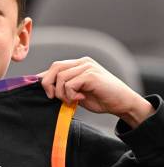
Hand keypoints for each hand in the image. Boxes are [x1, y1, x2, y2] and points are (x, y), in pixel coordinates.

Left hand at [38, 57, 154, 127]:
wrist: (122, 103)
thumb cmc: (102, 99)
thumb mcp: (78, 92)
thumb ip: (65, 87)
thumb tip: (47, 89)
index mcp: (79, 64)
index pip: (56, 66)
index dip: (45, 78)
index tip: (44, 91)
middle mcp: (83, 62)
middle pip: (55, 67)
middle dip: (48, 84)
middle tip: (53, 97)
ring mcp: (88, 67)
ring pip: (61, 78)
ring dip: (62, 93)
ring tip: (72, 100)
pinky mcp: (91, 75)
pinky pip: (70, 85)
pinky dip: (71, 95)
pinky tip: (80, 99)